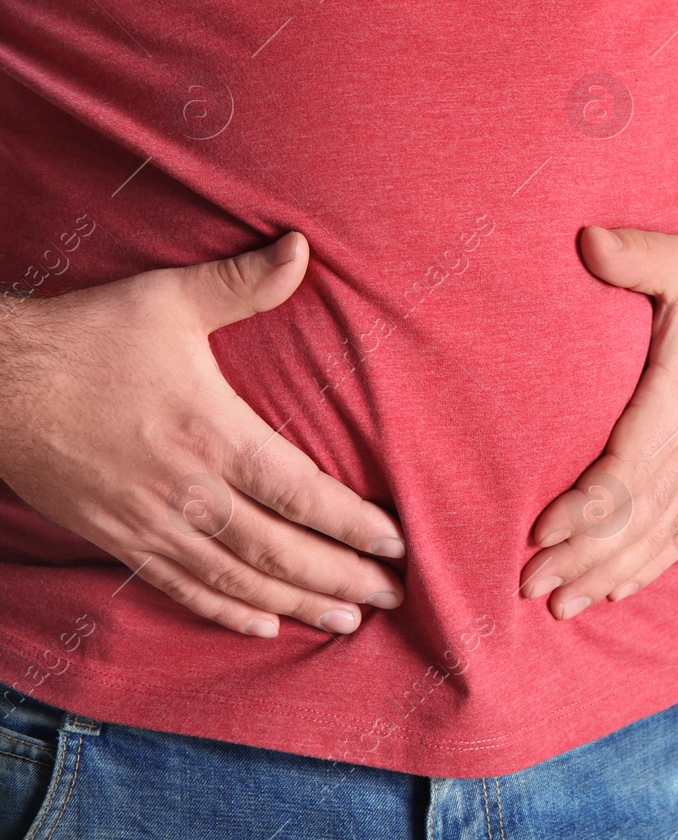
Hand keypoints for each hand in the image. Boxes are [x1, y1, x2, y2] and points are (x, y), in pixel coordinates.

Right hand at [0, 232, 406, 637]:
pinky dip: (226, 611)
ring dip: (297, 602)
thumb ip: (242, 284)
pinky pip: (182, 587)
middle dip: (340, 576)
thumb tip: (301, 247)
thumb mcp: (168, 299)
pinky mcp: (118, 538)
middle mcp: (188, 491)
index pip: (300, 493)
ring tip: (347, 620)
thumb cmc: (86, 337)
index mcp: (212, 435)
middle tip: (391, 595)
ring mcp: (151, 523)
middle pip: (280, 549)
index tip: (396, 544)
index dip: (352, 524)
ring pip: (238, 578)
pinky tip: (264, 625)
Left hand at [520, 226, 677, 618]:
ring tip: (562, 608)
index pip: (628, 472)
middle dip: (580, 559)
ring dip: (608, 574)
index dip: (584, 510)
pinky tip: (617, 589)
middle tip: (528, 587)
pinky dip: (647, 566)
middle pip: (635, 520)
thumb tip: (586, 240)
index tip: (538, 533)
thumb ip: (636, 254)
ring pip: (656, 536)